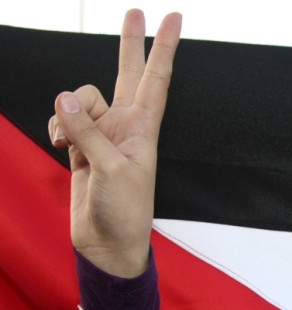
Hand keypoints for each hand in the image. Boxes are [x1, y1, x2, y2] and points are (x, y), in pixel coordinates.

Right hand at [48, 9, 181, 277]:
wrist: (107, 243)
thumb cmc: (123, 211)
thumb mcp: (110, 170)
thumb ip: (87, 132)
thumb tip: (64, 97)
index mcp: (144, 129)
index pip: (156, 79)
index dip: (163, 48)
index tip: (173, 17)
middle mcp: (125, 126)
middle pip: (127, 75)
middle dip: (130, 44)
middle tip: (136, 10)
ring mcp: (103, 135)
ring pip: (81, 100)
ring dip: (69, 113)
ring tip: (69, 142)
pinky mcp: (82, 147)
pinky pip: (64, 121)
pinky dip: (57, 127)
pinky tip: (61, 145)